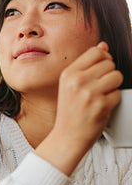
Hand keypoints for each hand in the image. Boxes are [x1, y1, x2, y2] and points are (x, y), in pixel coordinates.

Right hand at [36, 41, 122, 174]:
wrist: (66, 138)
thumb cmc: (70, 113)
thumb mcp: (70, 86)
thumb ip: (86, 65)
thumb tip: (103, 46)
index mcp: (69, 74)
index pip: (96, 52)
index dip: (104, 59)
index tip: (100, 70)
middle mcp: (78, 81)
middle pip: (109, 63)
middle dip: (109, 74)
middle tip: (100, 88)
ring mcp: (90, 94)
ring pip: (116, 76)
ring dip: (113, 86)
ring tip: (102, 96)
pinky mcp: (101, 106)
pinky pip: (118, 94)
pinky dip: (113, 101)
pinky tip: (101, 108)